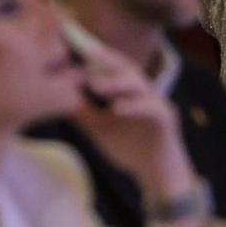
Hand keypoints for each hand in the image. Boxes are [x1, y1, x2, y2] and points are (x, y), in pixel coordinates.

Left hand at [70, 32, 196, 203]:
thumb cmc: (130, 148)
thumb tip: (59, 97)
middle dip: (106, 58)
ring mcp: (157, 103)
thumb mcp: (100, 129)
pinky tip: (116, 109)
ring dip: (116, 82)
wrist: (157, 175)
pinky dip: (133, 106)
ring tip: (95, 85)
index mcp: (128, 90)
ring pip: (138, 84)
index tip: (71, 51)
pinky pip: (151, 108)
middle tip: (84, 53)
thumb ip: (84, 112)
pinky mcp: (166, 119)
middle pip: (126, 67)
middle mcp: (144, 91)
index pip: (111, 67)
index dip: (93, 58)